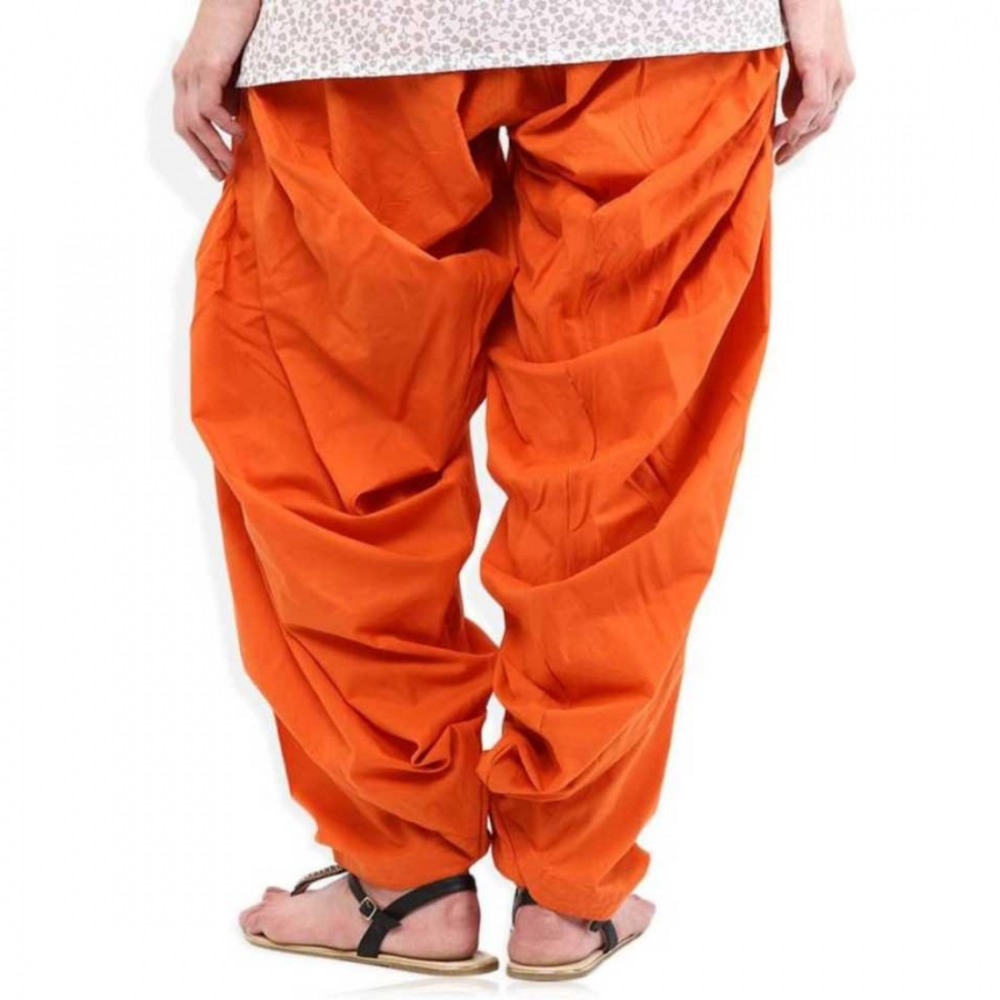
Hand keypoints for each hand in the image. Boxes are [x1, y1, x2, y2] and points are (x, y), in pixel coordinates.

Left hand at [172, 0, 260, 179]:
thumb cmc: (237, 31)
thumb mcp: (231, 72)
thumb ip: (228, 96)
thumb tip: (233, 125)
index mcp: (185, 80)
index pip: (184, 124)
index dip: (198, 150)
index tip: (216, 169)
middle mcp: (183, 78)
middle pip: (185, 128)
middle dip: (204, 155)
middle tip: (224, 174)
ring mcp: (192, 72)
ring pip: (195, 122)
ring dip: (214, 147)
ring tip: (232, 161)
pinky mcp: (208, 67)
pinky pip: (209, 107)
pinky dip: (223, 124)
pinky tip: (239, 131)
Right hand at [774, 0, 855, 163]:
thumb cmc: (799, 15)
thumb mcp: (800, 57)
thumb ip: (798, 83)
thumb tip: (789, 111)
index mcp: (840, 73)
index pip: (824, 116)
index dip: (804, 137)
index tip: (784, 150)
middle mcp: (842, 75)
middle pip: (824, 122)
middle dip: (800, 144)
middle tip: (780, 158)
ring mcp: (834, 70)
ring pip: (819, 117)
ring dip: (796, 138)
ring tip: (776, 149)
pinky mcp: (820, 63)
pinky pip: (813, 105)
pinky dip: (798, 122)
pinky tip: (784, 133)